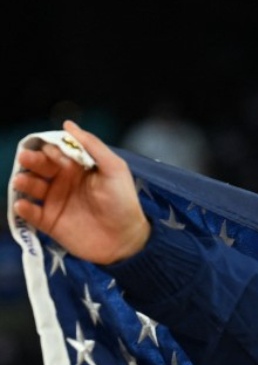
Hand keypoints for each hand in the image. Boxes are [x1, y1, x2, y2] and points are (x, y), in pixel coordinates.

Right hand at [11, 120, 149, 264]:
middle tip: (26, 159)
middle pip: (39, 166)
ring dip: (23, 182)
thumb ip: (93, 145)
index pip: (55, 151)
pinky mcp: (50, 222)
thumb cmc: (123, 202)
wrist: (126, 240)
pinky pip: (30, 213)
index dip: (49, 148)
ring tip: (23, 182)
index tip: (48, 150)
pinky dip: (23, 208)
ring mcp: (55, 201)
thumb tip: (68, 124)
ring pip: (30, 186)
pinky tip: (23, 206)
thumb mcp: (114, 169)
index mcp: (77, 167)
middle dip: (31, 160)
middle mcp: (63, 181)